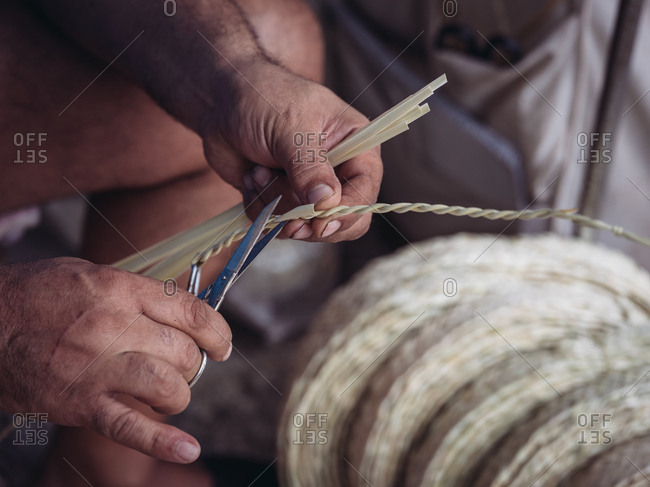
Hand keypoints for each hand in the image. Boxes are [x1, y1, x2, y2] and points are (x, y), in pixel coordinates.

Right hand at [0, 258, 231, 462]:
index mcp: (120, 290)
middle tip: (182, 367)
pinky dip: (161, 441)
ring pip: (167, 385)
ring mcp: (96, 367)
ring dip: (178, 394)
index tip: (222, 344)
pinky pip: (128, 426)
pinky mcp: (79, 403)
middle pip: (183, 351)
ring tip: (169, 392)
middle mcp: (113, 325)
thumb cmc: (39, 294)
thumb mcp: (92, 275)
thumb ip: (137, 291)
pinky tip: (187, 450)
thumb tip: (180, 310)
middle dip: (193, 364)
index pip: (190, 310)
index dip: (216, 331)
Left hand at [202, 60, 382, 241]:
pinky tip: (250, 176)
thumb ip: (310, 167)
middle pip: (339, 220)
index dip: (346, 213)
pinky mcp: (279, 199)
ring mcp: (307, 188)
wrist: (221, 99)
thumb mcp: (290, 128)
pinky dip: (258, 205)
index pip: (364, 191)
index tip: (319, 223)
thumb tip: (327, 203)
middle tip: (287, 216)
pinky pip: (274, 222)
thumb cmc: (263, 98)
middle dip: (308, 219)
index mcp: (354, 147)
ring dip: (274, 203)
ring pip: (302, 224)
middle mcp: (336, 171)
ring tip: (258, 171)